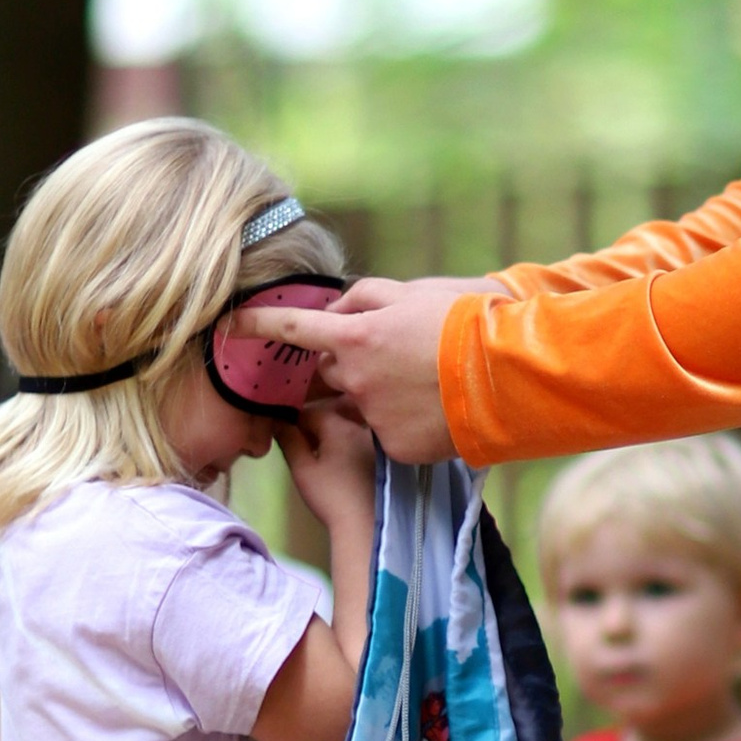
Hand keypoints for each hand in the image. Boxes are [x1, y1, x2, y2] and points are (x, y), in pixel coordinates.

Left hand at [251, 277, 479, 462]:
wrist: (510, 376)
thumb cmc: (465, 323)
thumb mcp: (415, 292)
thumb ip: (366, 298)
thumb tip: (336, 310)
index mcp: (355, 337)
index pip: (292, 329)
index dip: (257, 325)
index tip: (231, 324)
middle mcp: (356, 381)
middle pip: (330, 373)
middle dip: (347, 364)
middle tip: (390, 355)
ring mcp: (375, 418)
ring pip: (362, 405)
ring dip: (381, 394)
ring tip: (426, 382)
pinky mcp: (398, 448)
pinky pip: (390, 433)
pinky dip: (405, 422)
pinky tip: (436, 409)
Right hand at [279, 399, 378, 537]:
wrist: (365, 524)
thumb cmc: (330, 496)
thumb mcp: (302, 469)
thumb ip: (289, 440)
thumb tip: (278, 421)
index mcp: (339, 426)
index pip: (310, 412)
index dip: (292, 421)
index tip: (284, 435)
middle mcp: (360, 427)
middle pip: (330, 417)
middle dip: (312, 426)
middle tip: (300, 446)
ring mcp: (374, 442)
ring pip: (346, 427)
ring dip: (329, 434)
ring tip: (318, 454)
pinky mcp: (381, 457)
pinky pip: (359, 440)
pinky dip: (345, 444)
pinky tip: (339, 462)